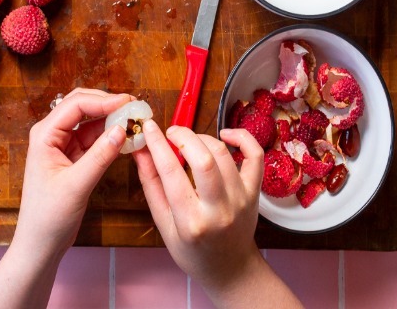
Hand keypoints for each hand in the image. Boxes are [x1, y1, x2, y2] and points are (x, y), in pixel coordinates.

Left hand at [14, 89, 130, 256]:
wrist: (40, 243)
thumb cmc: (47, 217)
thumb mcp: (76, 186)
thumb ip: (100, 156)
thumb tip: (121, 130)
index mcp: (44, 135)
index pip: (76, 105)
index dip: (104, 101)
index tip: (129, 104)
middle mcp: (52, 135)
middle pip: (83, 106)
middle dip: (108, 104)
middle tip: (135, 108)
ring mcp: (64, 145)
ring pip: (91, 121)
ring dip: (112, 119)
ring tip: (135, 121)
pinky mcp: (74, 157)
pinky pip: (95, 138)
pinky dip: (111, 136)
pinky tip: (127, 138)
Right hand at [133, 121, 300, 307]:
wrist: (230, 268)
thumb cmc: (192, 251)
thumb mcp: (164, 224)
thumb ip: (151, 185)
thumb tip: (140, 150)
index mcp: (191, 222)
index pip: (171, 172)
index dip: (157, 144)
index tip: (149, 127)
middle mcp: (219, 210)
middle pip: (203, 159)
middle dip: (183, 136)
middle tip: (170, 133)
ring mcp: (241, 199)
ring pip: (224, 153)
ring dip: (203, 138)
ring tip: (190, 141)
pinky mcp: (255, 192)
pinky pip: (255, 156)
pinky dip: (242, 138)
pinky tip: (225, 135)